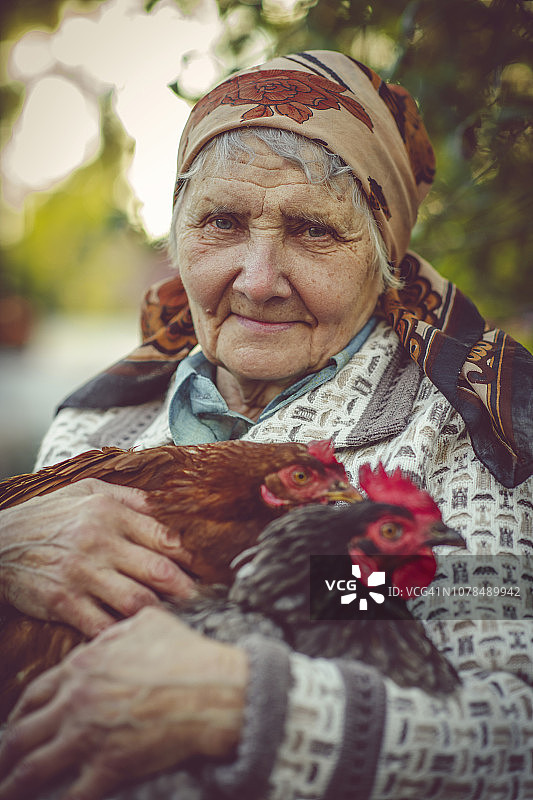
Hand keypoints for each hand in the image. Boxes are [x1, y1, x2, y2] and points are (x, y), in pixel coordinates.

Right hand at [0, 480, 196, 636]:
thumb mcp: (88, 490)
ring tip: (179, 620)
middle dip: (189, 590)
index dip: (194, 557)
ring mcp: (81, 573)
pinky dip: (124, 633)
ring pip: (137, 601)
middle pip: (159, 571)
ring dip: (162, 613)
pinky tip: (137, 636)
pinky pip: (103, 625)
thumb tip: (169, 504)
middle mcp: (99, 541)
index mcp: (110, 512)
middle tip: (205, 601)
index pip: (166, 536)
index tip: (209, 570)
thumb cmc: (49, 515)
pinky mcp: (63, 602)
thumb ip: (131, 498)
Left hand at [0, 608, 247, 799]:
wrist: (212, 688)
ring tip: (7, 792)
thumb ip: (117, 630)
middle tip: (2, 763)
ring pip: (34, 768)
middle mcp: (76, 702)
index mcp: (83, 666)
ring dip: (14, 784)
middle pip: (23, 733)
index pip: (36, 694)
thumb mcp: (148, 622)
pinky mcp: (108, 767)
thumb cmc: (185, 652)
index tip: (15, 724)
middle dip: (7, 752)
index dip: (21, 713)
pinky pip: (71, 796)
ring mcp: (88, 736)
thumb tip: (109, 635)